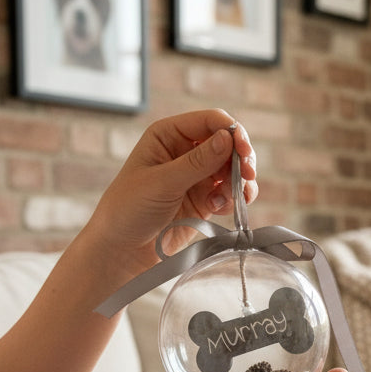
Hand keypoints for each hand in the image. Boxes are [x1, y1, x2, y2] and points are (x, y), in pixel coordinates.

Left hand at [83, 110, 259, 275]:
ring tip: (235, 197)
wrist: (122, 250)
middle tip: (248, 175)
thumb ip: (197, 161)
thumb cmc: (128, 210)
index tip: (244, 151)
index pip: (209, 121)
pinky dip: (233, 199)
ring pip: (232, 169)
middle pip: (227, 143)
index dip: (231, 131)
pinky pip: (229, 192)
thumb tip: (228, 138)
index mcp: (168, 135)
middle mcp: (184, 151)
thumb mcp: (162, 182)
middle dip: (240, 158)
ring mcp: (196, 176)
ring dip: (239, 181)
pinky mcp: (204, 200)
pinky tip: (220, 209)